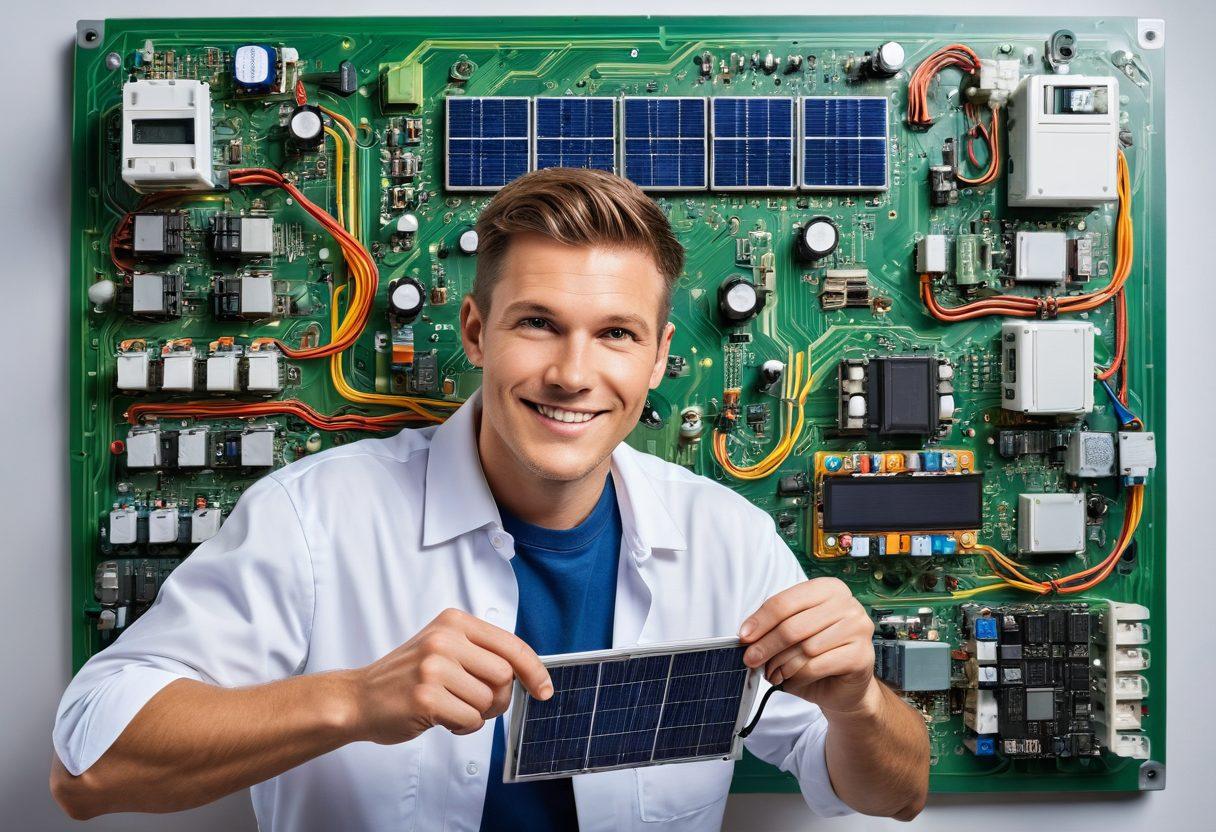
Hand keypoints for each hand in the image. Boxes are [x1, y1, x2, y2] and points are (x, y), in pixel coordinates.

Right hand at [351, 608, 552, 743]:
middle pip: (504, 676)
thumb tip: (529, 673)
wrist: (358, 698)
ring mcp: (433, 667)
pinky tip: (441, 719)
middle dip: (498, 698)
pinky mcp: (425, 697)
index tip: (544, 690)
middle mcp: (444, 639)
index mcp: (453, 621)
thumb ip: (481, 652)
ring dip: (477, 715)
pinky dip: (462, 728)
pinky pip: (470, 720)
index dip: (534, 670)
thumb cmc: (407, 677)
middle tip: (476, 704)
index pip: (511, 645)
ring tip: (451, 708)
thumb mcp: (443, 648)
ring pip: (488, 701)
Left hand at [738, 578, 878, 716]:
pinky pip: (817, 666)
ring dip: (782, 664)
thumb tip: (747, 634)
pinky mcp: (862, 656)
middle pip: (793, 625)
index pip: (785, 601)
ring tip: (773, 673)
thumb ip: (775, 626)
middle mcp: (848, 604)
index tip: (743, 636)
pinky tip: (791, 680)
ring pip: (804, 648)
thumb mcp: (793, 632)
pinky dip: (798, 676)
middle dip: (767, 646)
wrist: (844, 686)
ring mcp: (859, 628)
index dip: (760, 621)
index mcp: (829, 588)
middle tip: (751, 660)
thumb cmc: (817, 654)